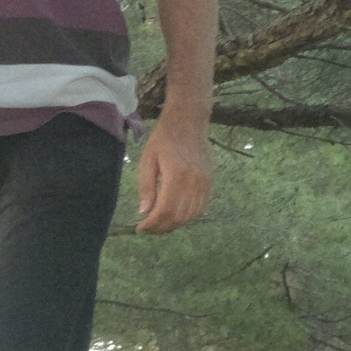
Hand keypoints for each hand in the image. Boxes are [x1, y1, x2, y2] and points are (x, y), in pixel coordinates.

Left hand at [136, 116, 212, 235]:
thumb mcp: (148, 160)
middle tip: (148, 228)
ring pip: (191, 216)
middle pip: (179, 217)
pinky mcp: (210, 183)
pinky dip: (187, 217)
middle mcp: (194, 183)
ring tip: (159, 224)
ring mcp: (204, 184)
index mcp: (177, 176)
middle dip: (161, 228)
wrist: (189, 122)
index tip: (140, 228)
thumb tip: (144, 212)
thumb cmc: (164, 138)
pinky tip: (175, 215)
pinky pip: (200, 208)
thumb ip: (147, 187)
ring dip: (174, 224)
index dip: (153, 224)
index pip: (165, 211)